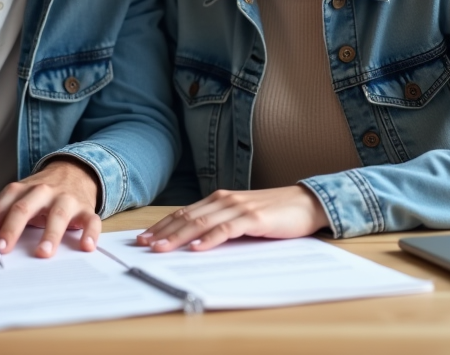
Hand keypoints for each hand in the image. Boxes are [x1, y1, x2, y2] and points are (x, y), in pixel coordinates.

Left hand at [0, 158, 101, 257]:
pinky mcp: (86, 208)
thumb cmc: (40, 193)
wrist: (75, 171)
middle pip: (25, 208)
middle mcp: (43, 192)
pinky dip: (90, 233)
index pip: (4, 205)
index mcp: (22, 189)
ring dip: (50, 233)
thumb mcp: (19, 195)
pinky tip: (86, 245)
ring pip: (58, 214)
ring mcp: (66, 199)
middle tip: (4, 249)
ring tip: (43, 252)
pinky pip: (90, 220)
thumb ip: (1, 212)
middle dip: (13, 228)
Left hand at [136, 186, 329, 251]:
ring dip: (179, 237)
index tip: (144, 238)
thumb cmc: (274, 213)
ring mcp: (239, 208)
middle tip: (143, 245)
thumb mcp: (242, 217)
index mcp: (219, 199)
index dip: (162, 226)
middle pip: (187, 217)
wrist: (306, 203)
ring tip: (161, 249)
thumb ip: (221, 224)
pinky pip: (227, 229)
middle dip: (163, 232)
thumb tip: (195, 242)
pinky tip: (197, 249)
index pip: (184, 213)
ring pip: (201, 223)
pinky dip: (210, 239)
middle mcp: (225, 200)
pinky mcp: (254, 219)